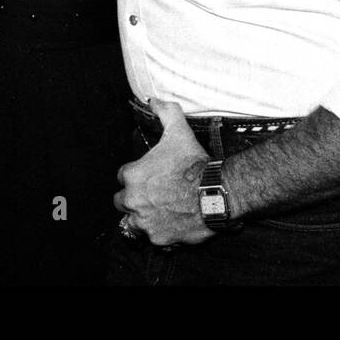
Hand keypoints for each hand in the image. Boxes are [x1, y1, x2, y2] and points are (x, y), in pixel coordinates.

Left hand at [115, 99, 213, 245]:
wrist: (217, 193)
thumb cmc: (195, 165)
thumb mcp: (179, 131)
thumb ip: (165, 112)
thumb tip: (155, 101)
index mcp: (132, 176)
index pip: (123, 176)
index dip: (135, 175)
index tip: (148, 176)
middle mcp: (133, 200)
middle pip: (122, 201)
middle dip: (133, 198)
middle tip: (150, 195)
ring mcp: (145, 221)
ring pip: (133, 223)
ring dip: (142, 218)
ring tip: (158, 212)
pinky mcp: (159, 238)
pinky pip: (153, 238)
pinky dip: (160, 233)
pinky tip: (171, 224)